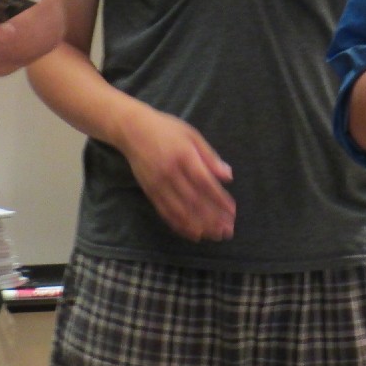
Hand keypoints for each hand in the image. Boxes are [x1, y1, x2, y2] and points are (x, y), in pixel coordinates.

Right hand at [115, 105, 235, 241]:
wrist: (132, 130)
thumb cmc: (167, 129)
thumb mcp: (192, 135)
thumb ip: (210, 156)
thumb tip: (228, 176)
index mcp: (184, 156)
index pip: (205, 182)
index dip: (219, 199)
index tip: (232, 211)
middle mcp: (171, 173)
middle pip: (193, 201)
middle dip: (211, 218)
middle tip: (227, 231)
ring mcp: (158, 185)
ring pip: (179, 211)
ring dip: (198, 225)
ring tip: (214, 236)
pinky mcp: (149, 192)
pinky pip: (165, 212)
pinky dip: (179, 225)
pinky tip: (192, 233)